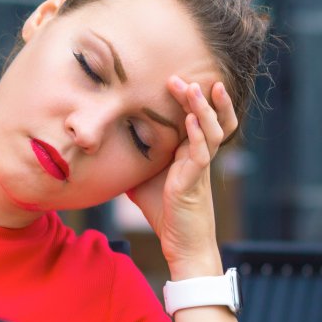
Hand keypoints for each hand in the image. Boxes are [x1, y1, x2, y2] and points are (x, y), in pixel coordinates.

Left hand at [127, 77, 237, 277]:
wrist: (181, 244)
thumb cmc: (165, 212)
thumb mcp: (142, 179)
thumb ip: (134, 160)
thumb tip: (106, 147)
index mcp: (191, 152)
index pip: (200, 118)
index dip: (194, 99)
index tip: (175, 79)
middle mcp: (200, 156)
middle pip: (214, 118)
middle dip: (202, 96)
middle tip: (181, 77)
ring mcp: (200, 168)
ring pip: (213, 131)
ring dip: (202, 109)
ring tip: (193, 88)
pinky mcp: (195, 182)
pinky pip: (202, 153)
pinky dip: (197, 135)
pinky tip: (189, 121)